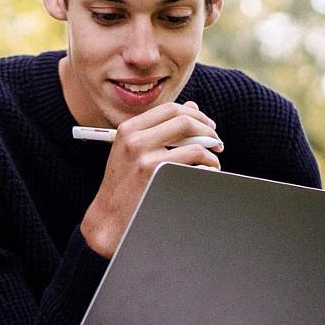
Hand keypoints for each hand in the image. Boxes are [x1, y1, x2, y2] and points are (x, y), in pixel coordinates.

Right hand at [79, 102, 221, 257]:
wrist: (109, 218)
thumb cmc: (124, 183)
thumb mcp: (132, 150)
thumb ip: (159, 128)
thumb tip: (193, 107)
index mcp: (129, 129)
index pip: (170, 109)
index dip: (195, 114)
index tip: (207, 125)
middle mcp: (136, 140)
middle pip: (185, 121)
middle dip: (208, 130)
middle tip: (216, 142)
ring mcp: (147, 160)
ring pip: (196, 146)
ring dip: (211, 154)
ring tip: (212, 163)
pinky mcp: (159, 179)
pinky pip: (197, 167)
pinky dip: (208, 169)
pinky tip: (205, 175)